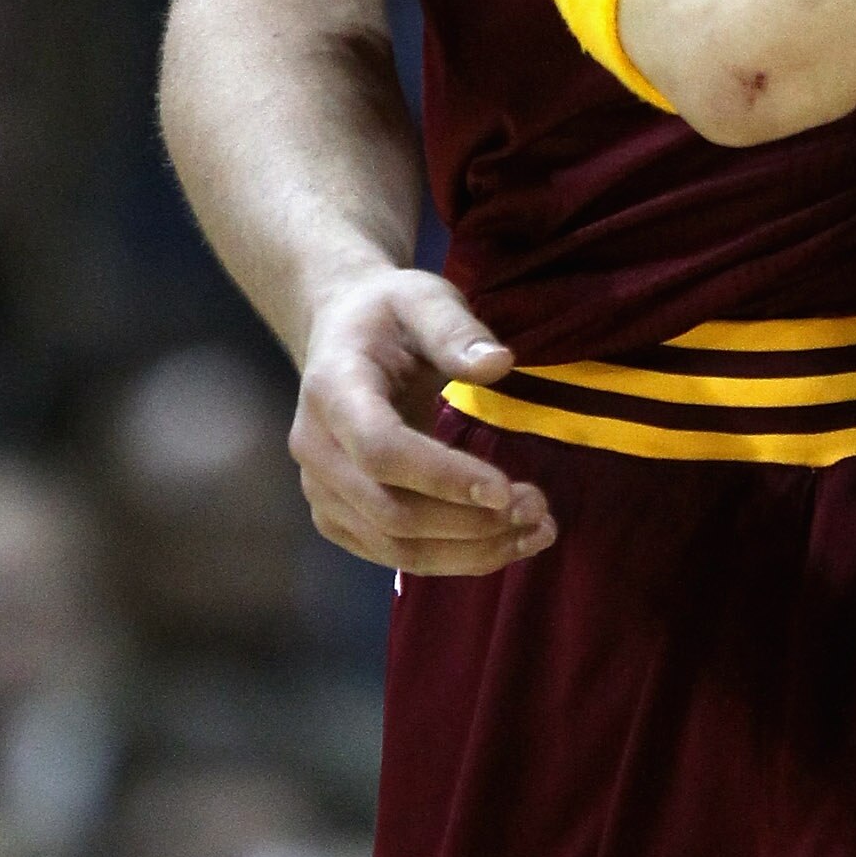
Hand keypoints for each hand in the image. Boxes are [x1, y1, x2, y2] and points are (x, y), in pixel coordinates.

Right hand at [292, 265, 554, 574]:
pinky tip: (505, 543)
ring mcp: (322, 490)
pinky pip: (394, 553)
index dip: (442, 477)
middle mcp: (316, 449)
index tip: (506, 489)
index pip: (380, 450)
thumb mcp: (423, 298)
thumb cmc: (388, 314)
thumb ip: (455, 329)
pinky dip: (453, 558)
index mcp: (332, 389)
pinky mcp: (339, 516)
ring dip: (470, 551)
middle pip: (390, 511)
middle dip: (470, 523)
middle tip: (539, 510)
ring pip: (394, 546)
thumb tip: (498, 364)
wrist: (342, 332)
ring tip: (537, 533)